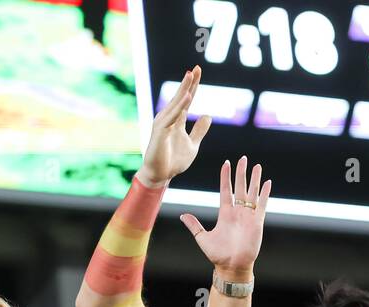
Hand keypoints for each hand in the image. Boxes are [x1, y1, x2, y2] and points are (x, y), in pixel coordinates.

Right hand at [139, 66, 212, 187]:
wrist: (160, 175)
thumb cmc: (173, 161)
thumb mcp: (193, 145)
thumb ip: (199, 130)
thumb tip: (208, 115)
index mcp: (176, 120)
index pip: (186, 99)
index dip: (193, 86)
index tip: (198, 71)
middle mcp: (168, 118)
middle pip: (180, 97)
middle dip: (188, 82)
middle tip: (196, 68)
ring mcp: (163, 124)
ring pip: (175, 104)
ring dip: (183, 90)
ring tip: (191, 76)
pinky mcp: (160, 132)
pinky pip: (171, 117)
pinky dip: (179, 107)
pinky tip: (187, 97)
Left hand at [179, 156, 271, 278]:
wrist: (231, 266)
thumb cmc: (218, 255)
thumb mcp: (202, 238)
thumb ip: (194, 225)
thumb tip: (182, 215)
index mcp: (225, 213)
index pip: (225, 190)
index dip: (225, 177)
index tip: (226, 163)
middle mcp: (237, 212)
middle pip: (240, 187)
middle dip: (241, 173)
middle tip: (243, 158)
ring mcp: (248, 216)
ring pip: (252, 193)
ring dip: (254, 179)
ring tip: (257, 166)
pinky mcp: (257, 222)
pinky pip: (261, 205)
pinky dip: (264, 194)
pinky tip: (267, 182)